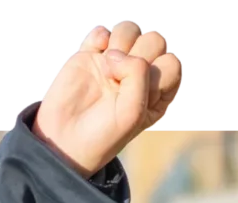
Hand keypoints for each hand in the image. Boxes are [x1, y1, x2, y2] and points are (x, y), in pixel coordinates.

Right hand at [32, 18, 185, 176]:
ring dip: (121, 40)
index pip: (172, 63)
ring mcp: (117, 63)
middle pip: (155, 40)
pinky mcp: (92, 55)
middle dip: (140, 52)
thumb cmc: (105, 133)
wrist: (65, 138)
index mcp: (159, 92)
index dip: (157, 71)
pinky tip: (94, 53)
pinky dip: (99, 37)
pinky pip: (103, 31)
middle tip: (120, 78)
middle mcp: (140, 74)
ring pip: (131, 29)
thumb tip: (116, 50)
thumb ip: (137, 75)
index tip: (138, 92)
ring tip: (107, 66)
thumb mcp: (132, 111)